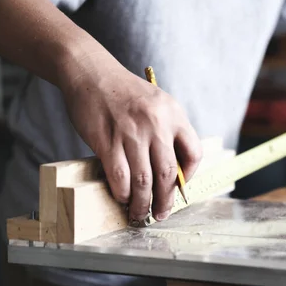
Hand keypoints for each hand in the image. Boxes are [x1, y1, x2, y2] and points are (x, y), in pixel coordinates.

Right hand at [62, 56, 201, 222]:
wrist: (91, 72)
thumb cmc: (124, 92)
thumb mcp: (158, 103)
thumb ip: (168, 131)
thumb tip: (173, 169)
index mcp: (174, 114)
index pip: (194, 152)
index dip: (189, 176)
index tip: (179, 187)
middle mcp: (157, 124)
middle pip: (168, 173)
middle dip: (165, 200)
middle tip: (161, 214)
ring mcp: (132, 133)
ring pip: (143, 180)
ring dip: (142, 203)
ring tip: (139, 212)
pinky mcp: (107, 140)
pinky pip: (120, 176)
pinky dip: (122, 192)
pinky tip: (122, 197)